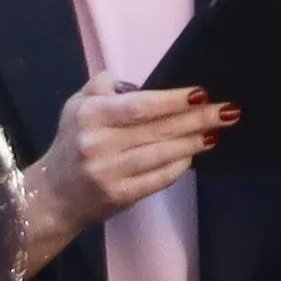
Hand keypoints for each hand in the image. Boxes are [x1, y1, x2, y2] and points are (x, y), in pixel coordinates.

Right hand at [22, 83, 228, 266]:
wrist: (54, 194)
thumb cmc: (72, 142)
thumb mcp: (77, 105)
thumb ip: (104, 86)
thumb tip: (140, 84)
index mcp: (90, 115)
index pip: (139, 106)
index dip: (172, 100)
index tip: (200, 93)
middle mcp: (99, 143)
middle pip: (156, 129)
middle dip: (196, 119)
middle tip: (227, 111)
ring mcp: (110, 172)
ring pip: (161, 154)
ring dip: (193, 142)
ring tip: (216, 132)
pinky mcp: (120, 195)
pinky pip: (157, 178)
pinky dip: (178, 166)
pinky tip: (193, 154)